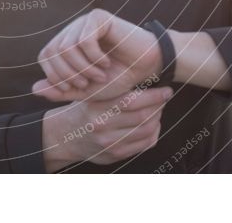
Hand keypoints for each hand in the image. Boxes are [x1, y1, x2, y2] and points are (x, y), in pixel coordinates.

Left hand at [32, 8, 163, 101]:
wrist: (146, 68)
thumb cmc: (118, 77)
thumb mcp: (86, 90)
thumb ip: (61, 90)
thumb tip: (33, 89)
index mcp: (66, 43)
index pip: (44, 56)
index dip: (55, 75)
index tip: (74, 88)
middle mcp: (72, 29)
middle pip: (53, 51)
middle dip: (68, 74)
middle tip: (87, 83)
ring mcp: (84, 21)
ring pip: (67, 47)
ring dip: (84, 68)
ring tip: (100, 75)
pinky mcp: (98, 17)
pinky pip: (85, 40)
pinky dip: (94, 58)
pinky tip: (107, 62)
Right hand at [42, 84, 173, 170]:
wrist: (65, 136)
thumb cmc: (85, 109)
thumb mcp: (92, 95)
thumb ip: (113, 89)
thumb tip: (146, 76)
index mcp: (97, 107)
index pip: (132, 101)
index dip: (154, 96)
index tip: (166, 90)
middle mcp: (103, 126)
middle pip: (143, 117)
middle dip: (159, 106)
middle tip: (165, 97)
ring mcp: (110, 143)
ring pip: (147, 131)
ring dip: (158, 118)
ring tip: (159, 109)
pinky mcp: (116, 155)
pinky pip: (144, 144)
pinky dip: (154, 132)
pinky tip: (153, 124)